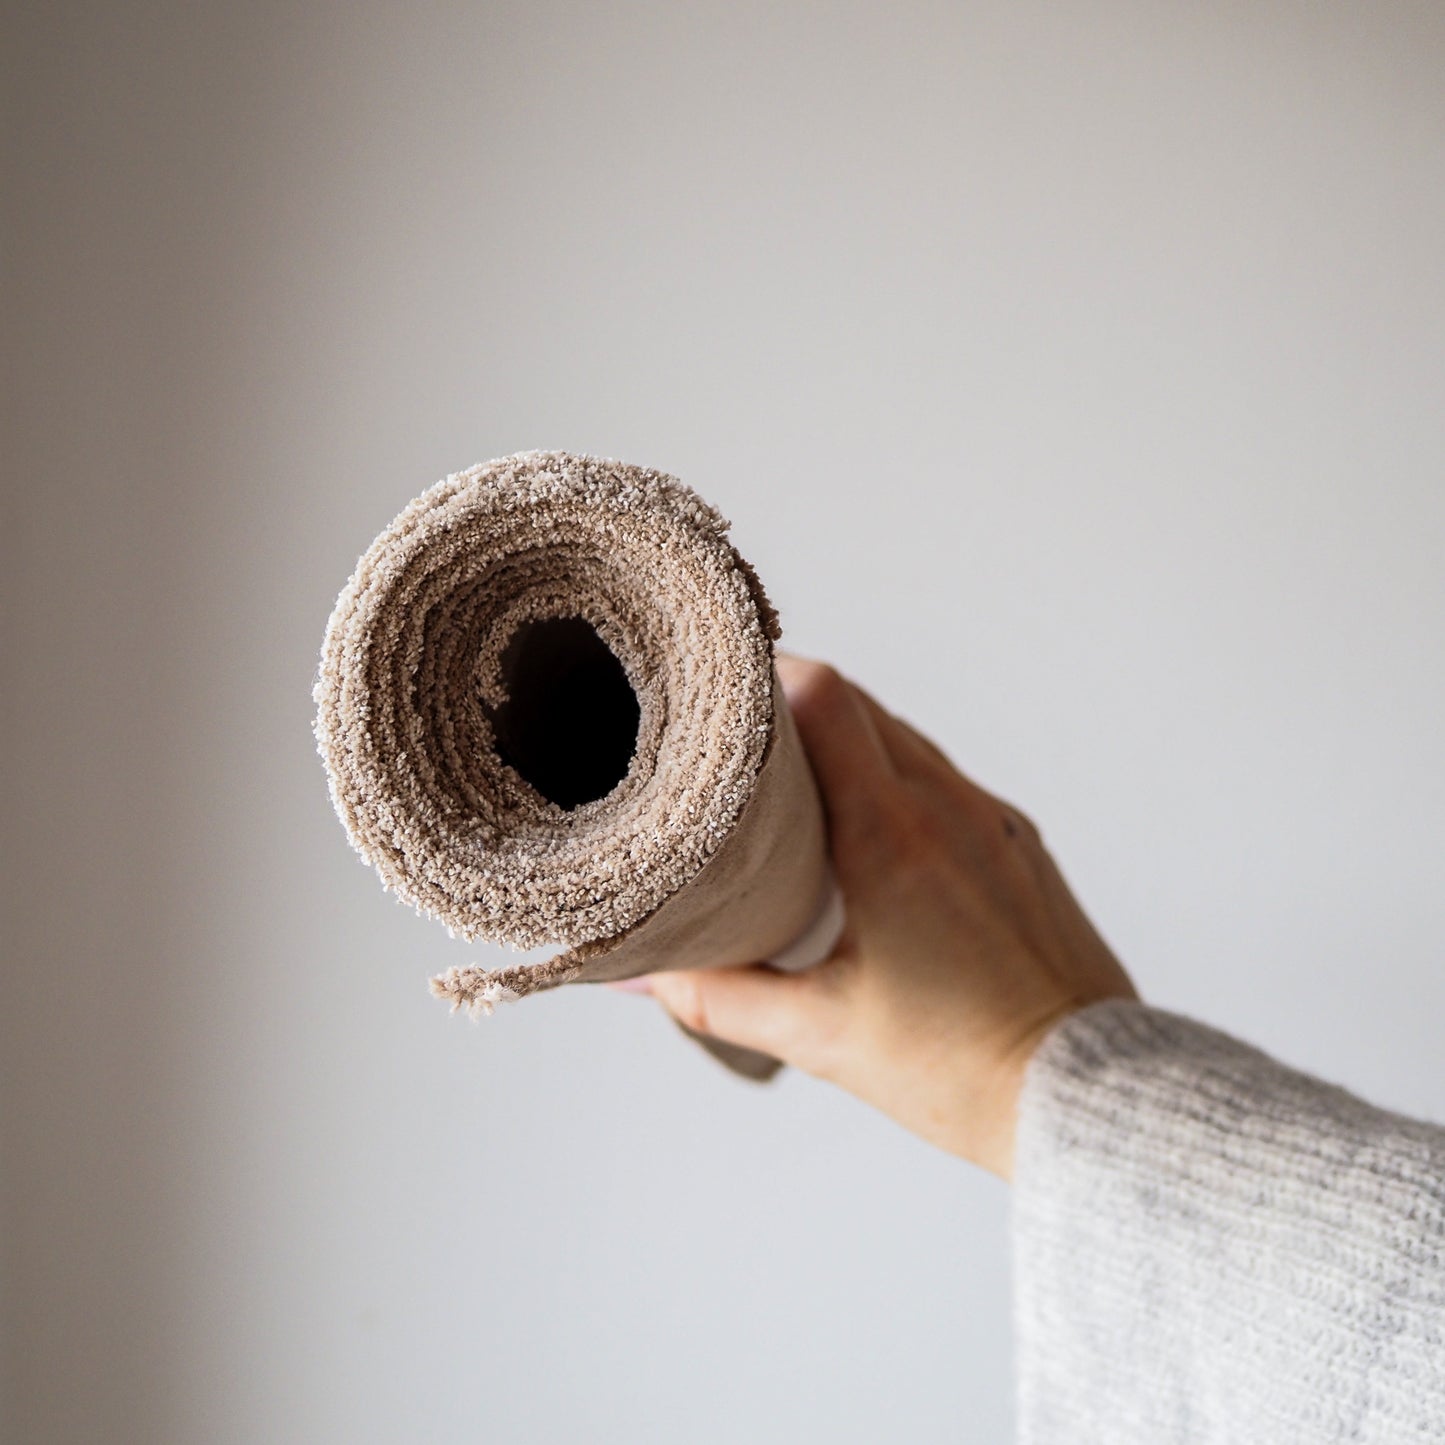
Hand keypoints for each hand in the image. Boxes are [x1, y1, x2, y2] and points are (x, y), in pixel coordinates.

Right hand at [618, 653, 1137, 1178]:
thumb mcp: (821, 1036)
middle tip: (739, 738)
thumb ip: (718, 997)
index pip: (826, 699)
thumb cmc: (960, 1070)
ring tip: (794, 778)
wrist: (1086, 1097)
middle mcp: (950, 809)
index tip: (722, 691)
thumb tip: (639, 975)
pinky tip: (870, 824)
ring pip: (906, 739)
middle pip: (861, 706)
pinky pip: (947, 780)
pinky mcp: (1022, 844)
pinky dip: (898, 777)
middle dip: (796, 705)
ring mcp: (994, 821)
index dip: (769, 677)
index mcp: (891, 837)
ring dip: (849, 741)